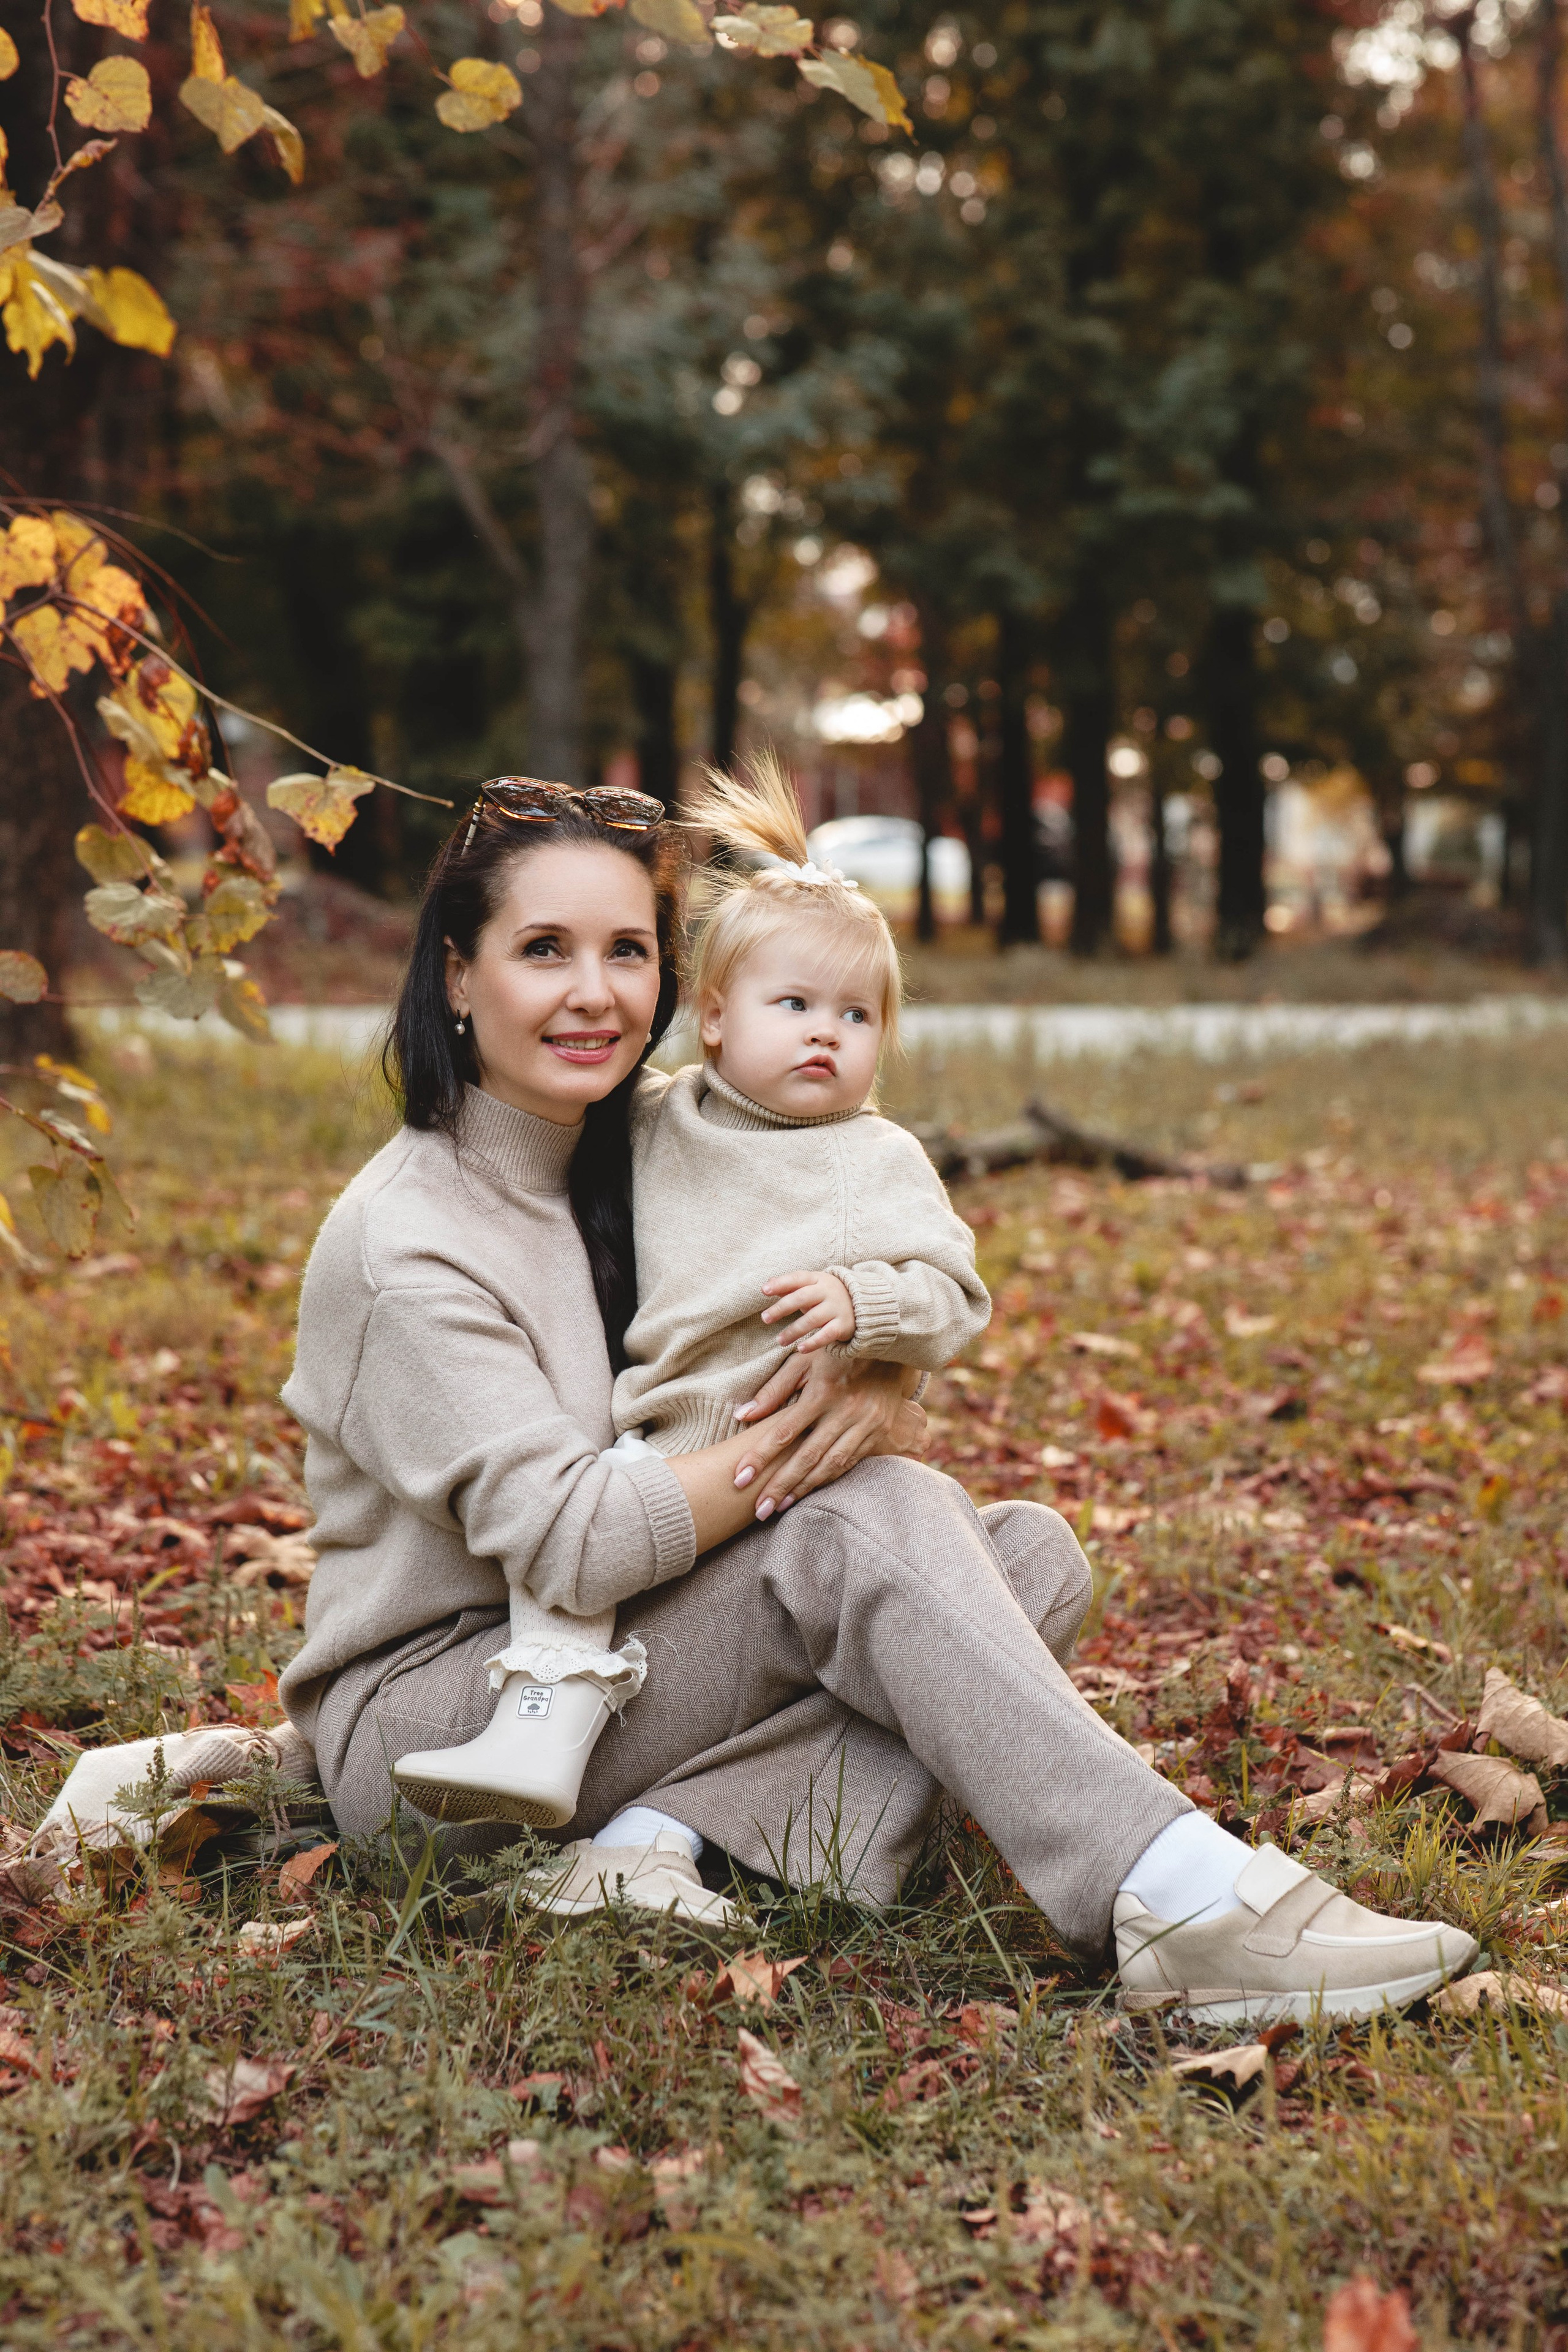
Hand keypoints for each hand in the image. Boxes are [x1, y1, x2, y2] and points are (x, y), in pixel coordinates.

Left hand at [734, 1356, 926, 1516]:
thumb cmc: (837, 1351)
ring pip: (830, 1465)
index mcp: (822, 1392)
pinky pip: (849, 1463)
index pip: (783, 1432)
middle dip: (780, 1486)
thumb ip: (775, 1389)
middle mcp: (845, 1412)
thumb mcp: (804, 1361)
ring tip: (778, 1508)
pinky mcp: (877, 1433)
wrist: (890, 1347)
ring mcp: (865, 1425)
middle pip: (806, 1457)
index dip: (760, 1457)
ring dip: (803, 1490)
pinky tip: (808, 1492)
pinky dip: (827, 1480)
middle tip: (757, 1510)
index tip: (738, 1478)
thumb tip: (742, 1415)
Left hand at [759, 1268, 855, 1352]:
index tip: (764, 1290)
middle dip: (782, 1308)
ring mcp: (836, 1308)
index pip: (797, 1278)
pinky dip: (813, 1342)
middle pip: (802, 1298)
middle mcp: (827, 1292)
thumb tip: (768, 1284)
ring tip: (780, 1340)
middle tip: (765, 1318)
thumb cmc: (828, 1296)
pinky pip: (827, 1335)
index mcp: (818, 1279)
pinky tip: (800, 1348)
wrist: (864, 1305)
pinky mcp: (843, 1325)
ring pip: (812, 1319)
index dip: (780, 1283)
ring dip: (793, 1331)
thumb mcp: (813, 1286)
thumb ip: (791, 1286)